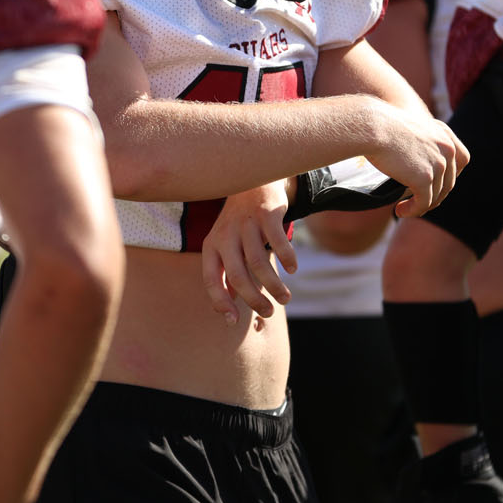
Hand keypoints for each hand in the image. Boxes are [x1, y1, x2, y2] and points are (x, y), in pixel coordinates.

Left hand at [201, 180, 295, 324]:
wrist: (252, 180)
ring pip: (258, 262)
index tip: (234, 321)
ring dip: (273, 285)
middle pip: (237, 275)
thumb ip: (225, 276)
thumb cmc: (238, 222)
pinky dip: (287, 258)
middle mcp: (225, 235)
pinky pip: (278, 241)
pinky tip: (292, 268)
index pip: (210, 279)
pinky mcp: (266, 213)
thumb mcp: (225, 246)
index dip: (220, 302)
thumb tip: (227, 312)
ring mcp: (246, 224)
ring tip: (285, 297)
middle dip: (254, 299)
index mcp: (212, 245)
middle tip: (269, 312)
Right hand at [361, 101, 468, 217]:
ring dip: (421, 205)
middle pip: (450, 181)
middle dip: (436, 195)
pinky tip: (400, 211)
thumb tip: (420, 170)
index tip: (438, 184)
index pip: (462, 159)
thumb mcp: (410, 130)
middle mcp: (446, 147)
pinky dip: (413, 210)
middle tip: (418, 202)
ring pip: (437, 195)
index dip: (453, 175)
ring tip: (405, 209)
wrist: (372, 127)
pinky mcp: (425, 178)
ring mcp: (438, 163)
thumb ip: (422, 145)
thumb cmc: (381, 126)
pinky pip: (423, 202)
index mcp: (444, 133)